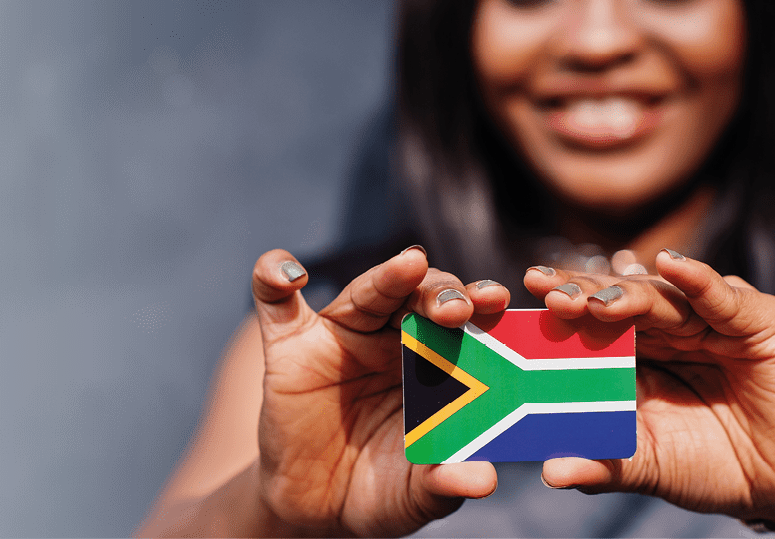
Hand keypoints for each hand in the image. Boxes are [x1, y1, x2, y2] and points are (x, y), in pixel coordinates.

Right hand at [248, 247, 503, 535]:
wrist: (317, 510)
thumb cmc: (380, 490)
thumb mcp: (415, 494)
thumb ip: (445, 484)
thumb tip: (485, 479)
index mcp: (433, 365)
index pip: (461, 326)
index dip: (480, 309)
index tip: (500, 305)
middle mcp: (389, 339)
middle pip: (418, 298)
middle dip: (442, 293)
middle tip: (460, 307)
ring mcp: (338, 337)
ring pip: (366, 292)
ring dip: (388, 276)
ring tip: (411, 265)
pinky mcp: (289, 347)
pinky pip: (274, 303)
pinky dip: (274, 277)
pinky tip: (289, 273)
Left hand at [526, 250, 774, 520]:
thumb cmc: (707, 464)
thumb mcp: (649, 465)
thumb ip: (604, 464)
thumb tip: (551, 472)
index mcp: (631, 352)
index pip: (587, 323)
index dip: (557, 312)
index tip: (518, 305)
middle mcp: (665, 328)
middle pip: (616, 301)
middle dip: (581, 295)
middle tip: (547, 293)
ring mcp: (710, 319)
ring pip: (662, 298)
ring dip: (628, 294)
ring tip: (595, 299)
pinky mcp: (757, 321)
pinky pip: (722, 298)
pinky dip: (698, 281)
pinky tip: (672, 265)